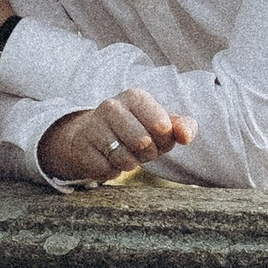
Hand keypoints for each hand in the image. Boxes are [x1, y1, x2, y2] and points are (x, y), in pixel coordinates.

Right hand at [36, 92, 195, 185]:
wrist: (91, 137)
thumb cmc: (135, 129)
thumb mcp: (161, 125)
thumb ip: (183, 126)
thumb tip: (186, 136)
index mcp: (135, 97)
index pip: (162, 126)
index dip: (164, 140)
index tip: (156, 136)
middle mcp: (111, 106)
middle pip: (144, 143)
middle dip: (148, 154)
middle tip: (140, 148)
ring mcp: (94, 126)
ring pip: (126, 159)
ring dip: (131, 164)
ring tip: (124, 153)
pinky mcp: (82, 147)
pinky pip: (108, 170)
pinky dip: (113, 171)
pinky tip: (107, 159)